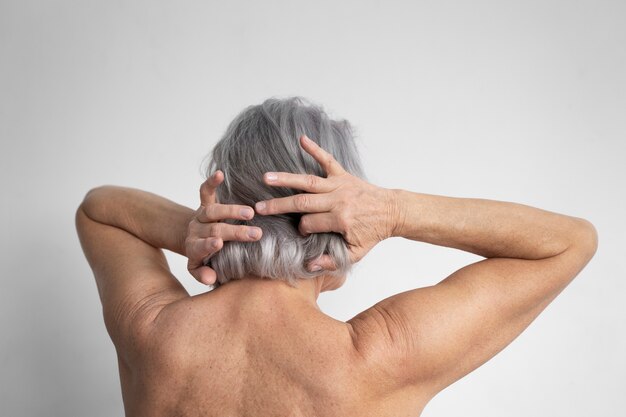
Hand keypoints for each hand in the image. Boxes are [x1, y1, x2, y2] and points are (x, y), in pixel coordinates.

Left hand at [185, 170, 262, 284]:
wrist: (193, 241)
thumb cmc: (204, 258)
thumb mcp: (200, 271)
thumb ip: (204, 275)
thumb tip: (211, 278)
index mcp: (193, 249)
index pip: (200, 247)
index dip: (208, 245)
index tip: (219, 243)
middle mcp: (196, 231)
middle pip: (214, 229)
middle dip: (235, 232)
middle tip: (256, 234)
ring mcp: (200, 216)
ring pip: (212, 210)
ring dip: (231, 210)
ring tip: (251, 212)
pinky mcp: (204, 204)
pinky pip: (205, 192)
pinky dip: (212, 182)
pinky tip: (220, 173)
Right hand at [254, 135, 396, 271]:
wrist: (392, 211)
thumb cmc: (372, 232)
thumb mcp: (355, 253)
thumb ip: (332, 260)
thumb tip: (310, 265)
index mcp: (340, 220)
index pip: (310, 223)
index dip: (302, 229)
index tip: (301, 231)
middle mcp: (338, 201)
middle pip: (302, 202)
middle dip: (279, 205)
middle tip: (258, 207)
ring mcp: (339, 185)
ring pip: (308, 181)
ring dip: (286, 179)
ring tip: (266, 177)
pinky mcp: (343, 174)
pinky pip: (327, 160)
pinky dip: (315, 149)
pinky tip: (301, 139)